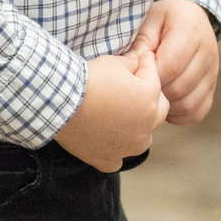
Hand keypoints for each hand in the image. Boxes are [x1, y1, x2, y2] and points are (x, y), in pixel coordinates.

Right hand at [55, 48, 167, 172]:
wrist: (62, 102)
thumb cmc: (90, 80)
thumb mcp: (116, 62)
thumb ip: (133, 63)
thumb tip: (138, 61)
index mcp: (150, 100)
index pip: (154, 79)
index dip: (146, 66)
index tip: (140, 60)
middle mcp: (144, 127)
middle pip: (159, 112)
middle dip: (151, 98)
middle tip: (136, 89)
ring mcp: (126, 146)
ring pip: (143, 140)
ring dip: (138, 129)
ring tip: (125, 118)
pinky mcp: (106, 159)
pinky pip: (116, 160)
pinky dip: (114, 152)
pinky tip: (107, 142)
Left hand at [129, 0, 220, 125]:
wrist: (191, 16)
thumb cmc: (165, 20)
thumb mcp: (150, 21)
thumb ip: (141, 43)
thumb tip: (133, 68)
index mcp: (191, 32)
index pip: (171, 66)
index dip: (149, 77)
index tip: (136, 75)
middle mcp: (208, 52)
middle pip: (179, 88)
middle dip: (156, 93)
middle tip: (140, 88)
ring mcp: (213, 71)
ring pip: (189, 103)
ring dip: (167, 106)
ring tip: (153, 96)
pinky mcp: (213, 86)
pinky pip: (198, 111)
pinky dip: (180, 115)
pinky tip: (166, 104)